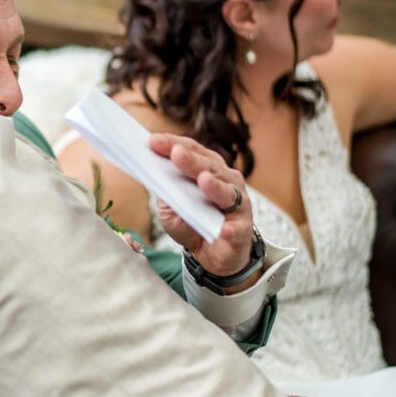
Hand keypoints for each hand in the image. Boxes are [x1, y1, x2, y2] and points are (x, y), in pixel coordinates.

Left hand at [148, 133, 257, 281]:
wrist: (212, 254)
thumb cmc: (192, 223)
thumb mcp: (171, 208)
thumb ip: (166, 193)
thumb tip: (156, 178)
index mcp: (208, 170)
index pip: (192, 151)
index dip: (173, 144)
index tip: (152, 141)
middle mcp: (226, 181)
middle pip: (209, 167)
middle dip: (191, 160)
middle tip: (175, 153)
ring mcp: (238, 205)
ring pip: (227, 192)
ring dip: (215, 186)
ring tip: (203, 180)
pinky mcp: (242, 230)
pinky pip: (237, 229)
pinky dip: (230, 229)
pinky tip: (224, 230)